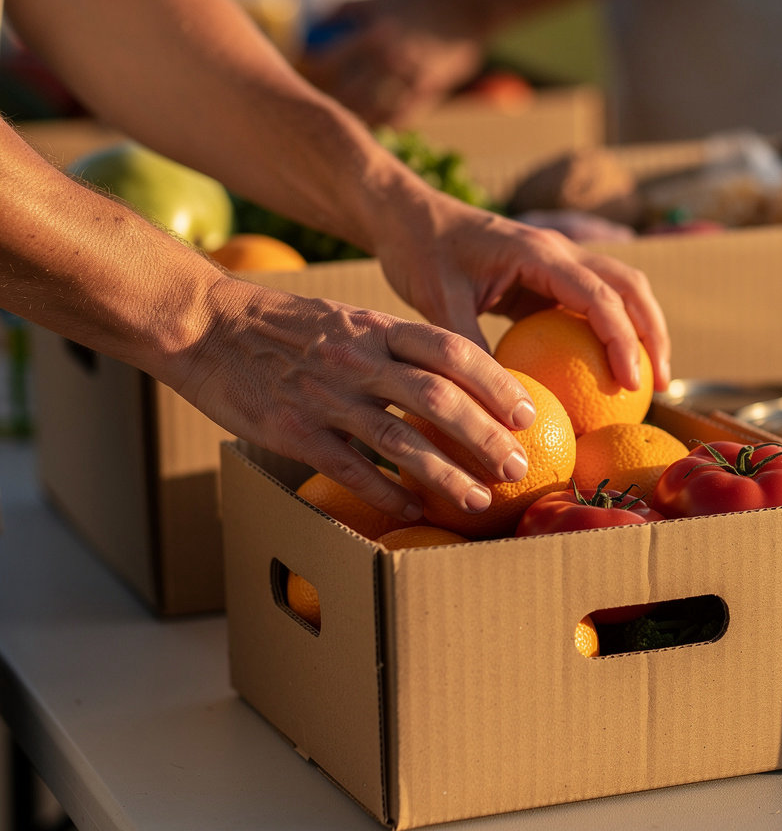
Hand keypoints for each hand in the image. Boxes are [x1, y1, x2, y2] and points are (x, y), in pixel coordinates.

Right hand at [179, 277, 539, 521]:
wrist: (205, 325)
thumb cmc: (284, 326)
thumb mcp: (347, 319)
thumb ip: (394, 346)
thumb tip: (450, 381)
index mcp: (375, 327)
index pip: (452, 351)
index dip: (497, 383)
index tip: (527, 412)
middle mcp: (358, 360)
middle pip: (439, 401)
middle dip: (486, 437)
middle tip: (517, 466)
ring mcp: (326, 397)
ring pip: (400, 442)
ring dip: (447, 476)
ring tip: (480, 501)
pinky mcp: (294, 432)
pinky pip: (351, 469)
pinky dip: (386, 492)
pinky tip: (412, 511)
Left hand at [298, 0, 485, 126]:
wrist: (464, 5)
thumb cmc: (410, 1)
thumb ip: (340, 11)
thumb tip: (307, 31)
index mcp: (374, 29)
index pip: (329, 59)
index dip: (309, 72)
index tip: (297, 76)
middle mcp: (392, 55)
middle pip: (347, 91)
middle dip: (326, 102)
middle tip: (310, 107)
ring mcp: (411, 77)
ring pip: (371, 110)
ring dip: (352, 119)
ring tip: (335, 123)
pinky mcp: (428, 92)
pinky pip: (397, 118)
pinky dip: (380, 123)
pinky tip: (367, 126)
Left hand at [368, 191, 672, 396]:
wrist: (409, 216)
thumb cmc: (421, 252)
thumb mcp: (438, 302)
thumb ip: (471, 349)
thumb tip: (502, 407)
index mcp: (538, 253)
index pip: (599, 296)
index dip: (623, 341)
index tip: (631, 384)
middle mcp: (558, 251)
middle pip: (629, 286)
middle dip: (653, 334)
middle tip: (659, 384)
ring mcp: (556, 262)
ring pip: (620, 289)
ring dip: (641, 329)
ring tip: (648, 380)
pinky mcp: (546, 276)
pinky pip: (590, 302)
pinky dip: (609, 331)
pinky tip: (603, 371)